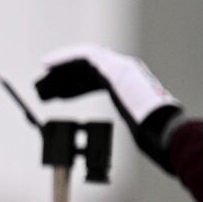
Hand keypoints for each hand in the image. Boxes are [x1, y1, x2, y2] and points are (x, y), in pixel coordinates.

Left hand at [36, 43, 183, 171]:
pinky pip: (85, 55)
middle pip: (86, 71)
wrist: (163, 128)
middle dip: (63, 78)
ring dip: (60, 69)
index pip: (95, 82)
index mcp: (128, 86)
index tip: (56, 96)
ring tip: (39, 78)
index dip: (73, 88)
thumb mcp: (133, 131)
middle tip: (41, 88)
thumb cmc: (151, 135)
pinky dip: (65, 57)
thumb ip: (129, 129)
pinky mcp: (115, 67)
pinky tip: (48, 64)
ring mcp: (121, 67)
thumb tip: (128, 145)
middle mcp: (125, 72)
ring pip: (83, 61)